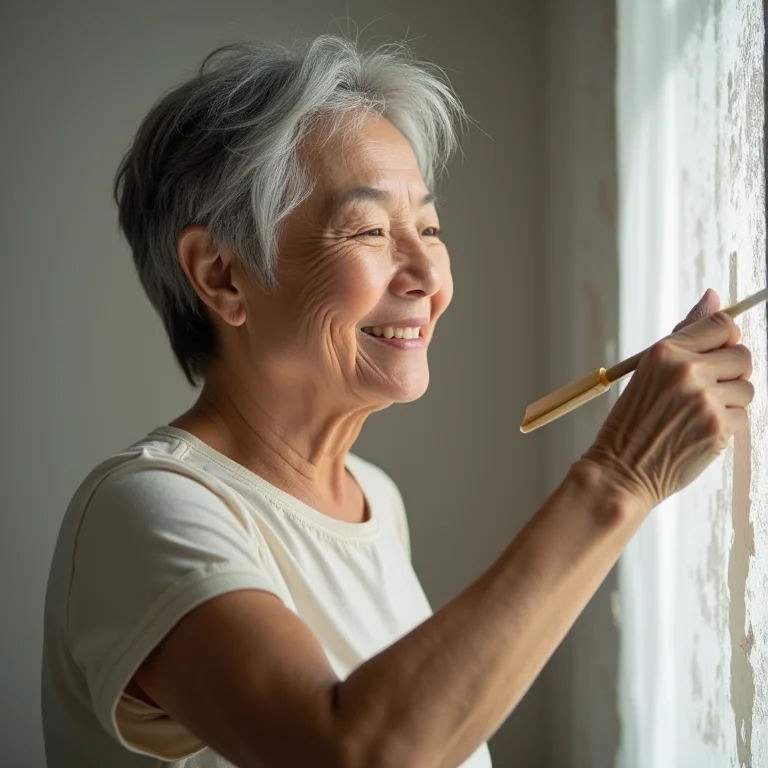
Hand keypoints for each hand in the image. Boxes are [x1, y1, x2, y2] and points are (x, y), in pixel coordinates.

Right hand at [582, 289, 753, 510]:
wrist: (620, 470)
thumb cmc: (631, 422)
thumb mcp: (648, 371)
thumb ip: (685, 336)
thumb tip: (713, 296)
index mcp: (665, 352)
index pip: (722, 324)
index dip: (726, 338)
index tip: (718, 352)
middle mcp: (687, 370)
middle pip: (742, 355)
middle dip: (731, 372)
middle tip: (706, 390)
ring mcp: (705, 400)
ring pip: (747, 388)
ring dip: (731, 401)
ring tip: (699, 414)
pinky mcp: (719, 428)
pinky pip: (743, 417)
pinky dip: (727, 426)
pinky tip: (699, 432)